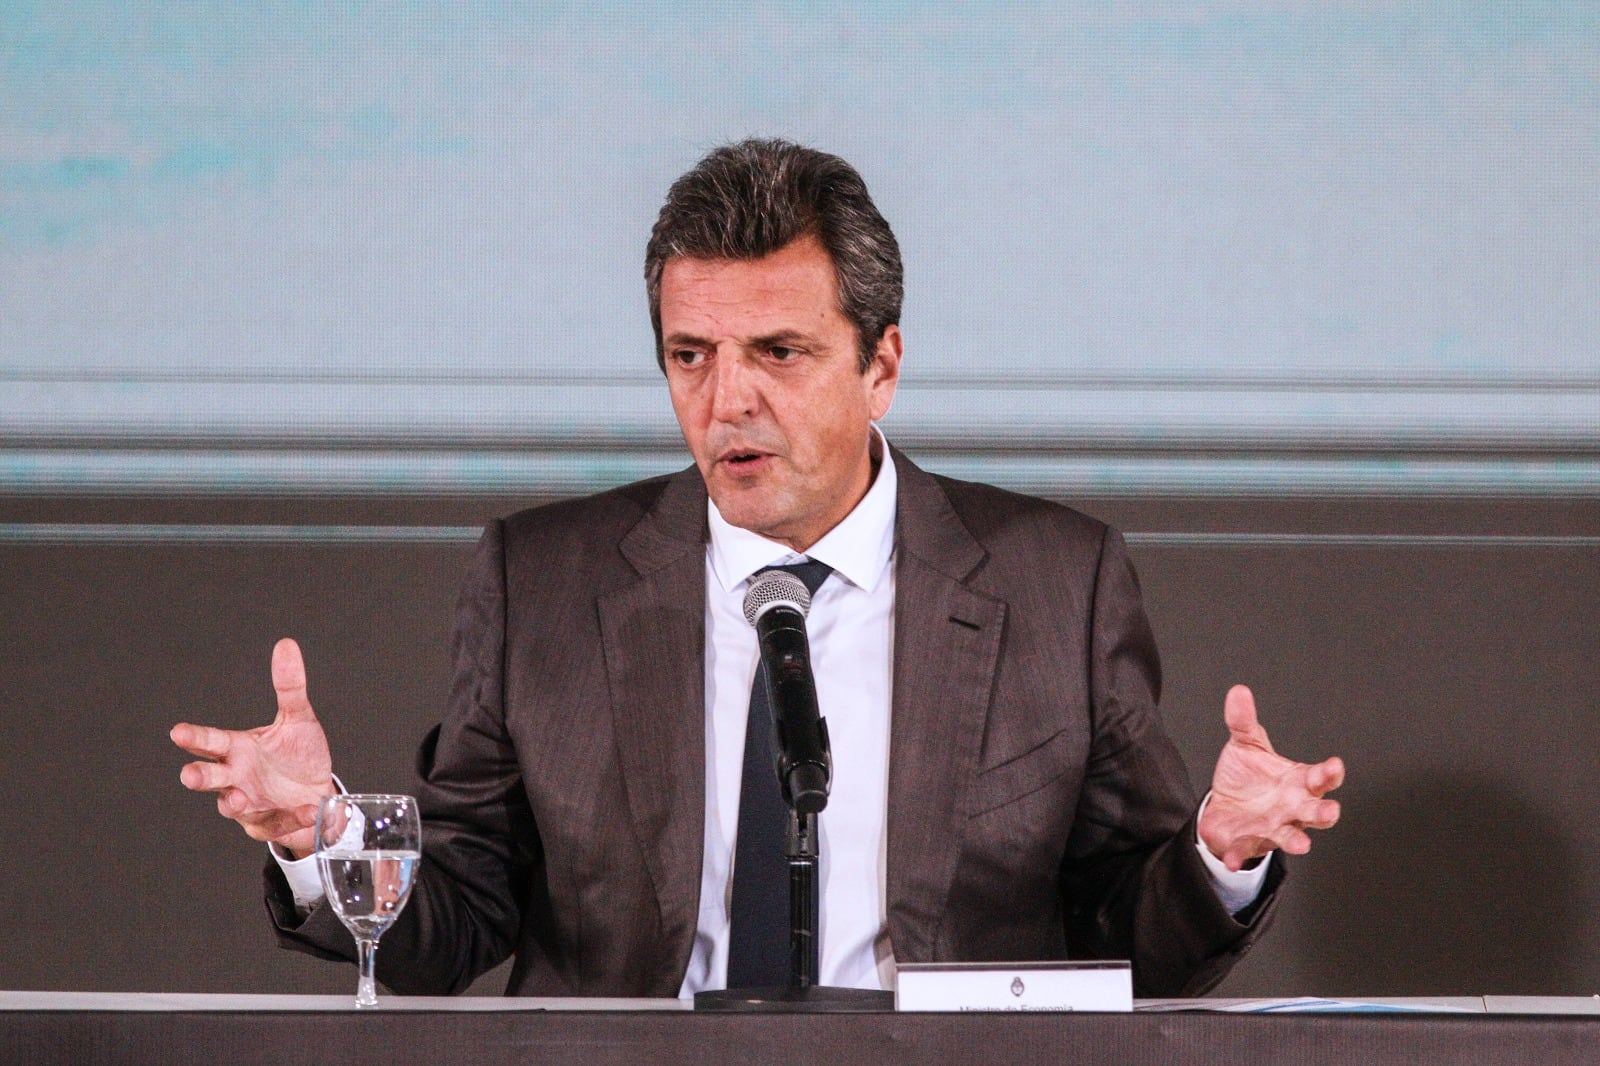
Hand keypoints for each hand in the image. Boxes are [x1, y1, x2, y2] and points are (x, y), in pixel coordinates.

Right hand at [171, 638, 335, 857]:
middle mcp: (236, 777)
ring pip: (233, 806)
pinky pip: (274, 823)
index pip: (210, 741)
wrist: (317, 791)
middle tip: (189, 775)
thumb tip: (287, 645)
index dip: (194, 737)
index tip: (177, 732)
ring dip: (235, 803)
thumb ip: (290, 686)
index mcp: (238, 749)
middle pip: (210, 777)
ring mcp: (249, 804)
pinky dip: (288, 818)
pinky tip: (305, 810)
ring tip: (238, 798)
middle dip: (199, 776)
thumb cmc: (299, 754)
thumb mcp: (298, 718)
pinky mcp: (267, 824)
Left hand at [1197, 685, 1343, 871]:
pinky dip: (1239, 856)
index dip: (1329, 772)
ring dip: (1296, 840)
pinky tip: (1230, 860)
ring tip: (1302, 844)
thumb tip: (1238, 691)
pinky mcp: (1248, 842)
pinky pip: (1244, 851)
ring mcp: (1272, 827)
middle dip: (1324, 812)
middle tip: (1331, 810)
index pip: (1320, 777)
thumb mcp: (1246, 744)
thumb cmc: (1248, 776)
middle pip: (1315, 811)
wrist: (1224, 805)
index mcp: (1297, 781)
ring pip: (1291, 836)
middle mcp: (1291, 808)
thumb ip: (1243, 721)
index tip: (1335, 765)